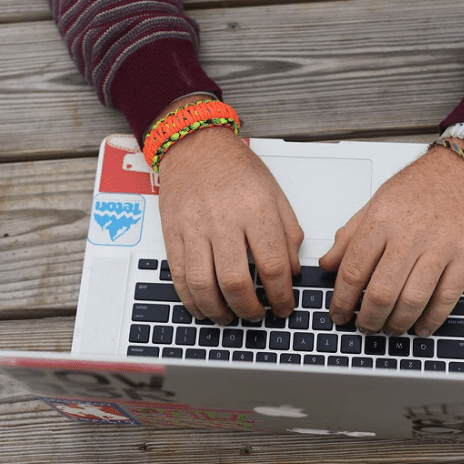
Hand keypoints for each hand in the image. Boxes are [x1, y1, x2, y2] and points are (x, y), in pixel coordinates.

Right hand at [157, 126, 302, 324]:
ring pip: (203, 284)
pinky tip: (202, 308)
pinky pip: (179, 275)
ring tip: (230, 318)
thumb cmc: (236, 168)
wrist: (195, 145)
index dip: (281, 296)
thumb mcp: (275, 194)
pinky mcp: (173, 233)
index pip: (272, 265)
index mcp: (255, 210)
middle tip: (257, 316)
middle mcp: (224, 220)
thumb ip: (288, 234)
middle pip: (235, 281)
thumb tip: (291, 273)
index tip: (283, 308)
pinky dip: (190, 299)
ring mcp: (194, 228)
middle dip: (249, 309)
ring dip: (218, 310)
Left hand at [319, 140, 463, 335]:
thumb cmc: (420, 186)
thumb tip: (327, 265)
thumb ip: (349, 237)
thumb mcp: (375, 203)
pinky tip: (421, 327)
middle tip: (363, 327)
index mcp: (381, 220)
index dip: (342, 300)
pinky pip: (446, 298)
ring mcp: (440, 246)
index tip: (338, 315)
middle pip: (381, 292)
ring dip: (397, 324)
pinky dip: (431, 319)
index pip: (353, 271)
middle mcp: (409, 234)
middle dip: (368, 319)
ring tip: (389, 329)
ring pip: (412, 300)